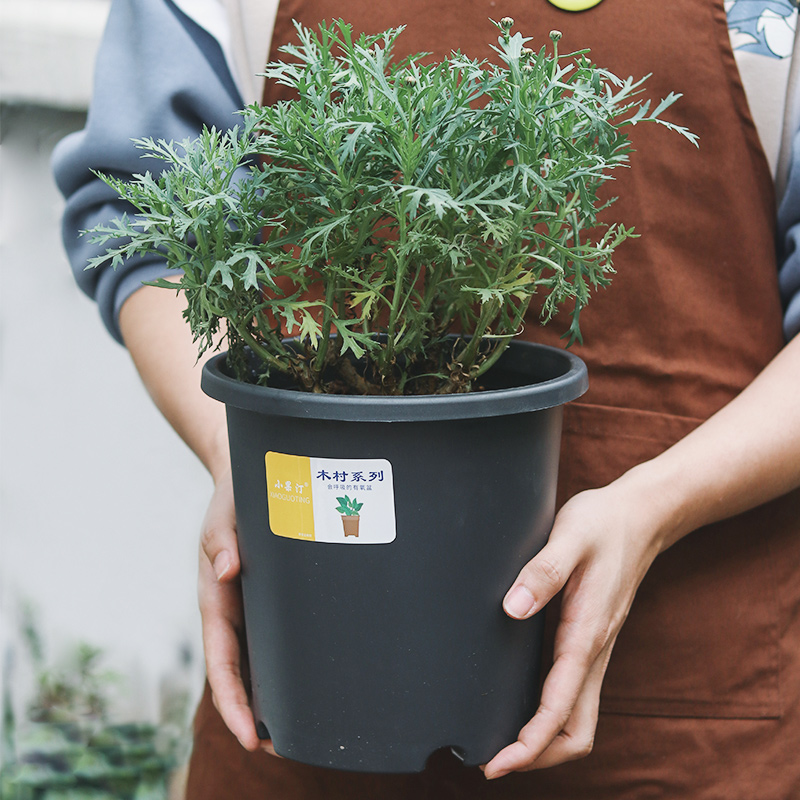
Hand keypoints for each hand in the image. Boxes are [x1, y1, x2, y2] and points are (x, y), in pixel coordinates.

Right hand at [198, 469, 278, 755]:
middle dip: (255, 715)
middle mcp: (235, 613)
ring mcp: (254, 609)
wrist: (244, 481)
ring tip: (304, 731)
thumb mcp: (221, 520)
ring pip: (261, 662)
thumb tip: (227, 570)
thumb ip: (221, 542)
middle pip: (242, 675)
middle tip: (282, 749)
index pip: (222, 663)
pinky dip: (290, 666)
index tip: (251, 736)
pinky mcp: (273, 600)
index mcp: (217, 603)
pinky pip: (280, 639)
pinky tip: (314, 683)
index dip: (233, 702)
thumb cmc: (230, 504)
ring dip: (275, 697)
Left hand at [483, 475, 666, 778]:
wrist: (642, 515)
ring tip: (503, 744)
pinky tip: (522, 704)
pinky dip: (550, 715)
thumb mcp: (570, 536)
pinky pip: (574, 693)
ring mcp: (594, 647)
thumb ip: (542, 573)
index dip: (530, 743)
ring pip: (578, 717)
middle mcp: (594, 649)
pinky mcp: (590, 639)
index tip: (498, 762)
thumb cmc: (603, 524)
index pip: (560, 706)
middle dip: (540, 755)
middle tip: (495, 761)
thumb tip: (512, 610)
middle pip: (577, 730)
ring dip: (545, 740)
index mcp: (587, 632)